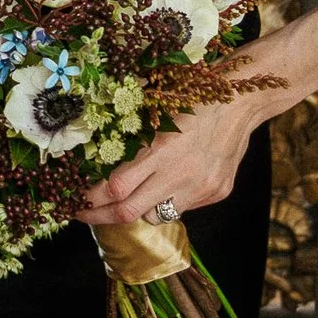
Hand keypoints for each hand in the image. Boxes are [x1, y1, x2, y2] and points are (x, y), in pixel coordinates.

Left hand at [75, 94, 264, 226]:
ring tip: (131, 195)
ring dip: (138, 209)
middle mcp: (181, 175)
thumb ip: (133, 141)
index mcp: (161, 150)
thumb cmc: (193, 100)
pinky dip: (168, 199)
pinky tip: (170, 181)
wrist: (240, 104)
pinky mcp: (216, 194)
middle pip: (130, 212)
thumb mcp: (156, 112)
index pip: (116, 187)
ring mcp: (200, 188)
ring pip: (156, 215)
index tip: (77, 197)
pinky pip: (182, 207)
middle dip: (101, 217)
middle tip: (83, 214)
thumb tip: (101, 163)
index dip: (92, 197)